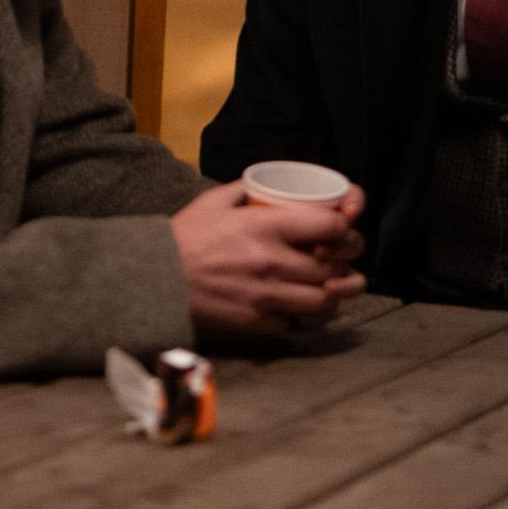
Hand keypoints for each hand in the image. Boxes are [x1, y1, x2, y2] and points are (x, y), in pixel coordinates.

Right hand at [170, 182, 366, 335]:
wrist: (157, 279)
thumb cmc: (187, 236)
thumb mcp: (216, 200)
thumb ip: (249, 189)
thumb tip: (272, 183)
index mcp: (266, 227)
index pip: (330, 228)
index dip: (346, 229)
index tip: (344, 229)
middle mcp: (272, 263)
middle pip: (334, 268)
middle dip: (350, 262)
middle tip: (349, 258)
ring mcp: (266, 296)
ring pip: (324, 301)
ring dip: (338, 293)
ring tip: (340, 284)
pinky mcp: (257, 322)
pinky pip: (298, 324)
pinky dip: (311, 317)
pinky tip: (311, 307)